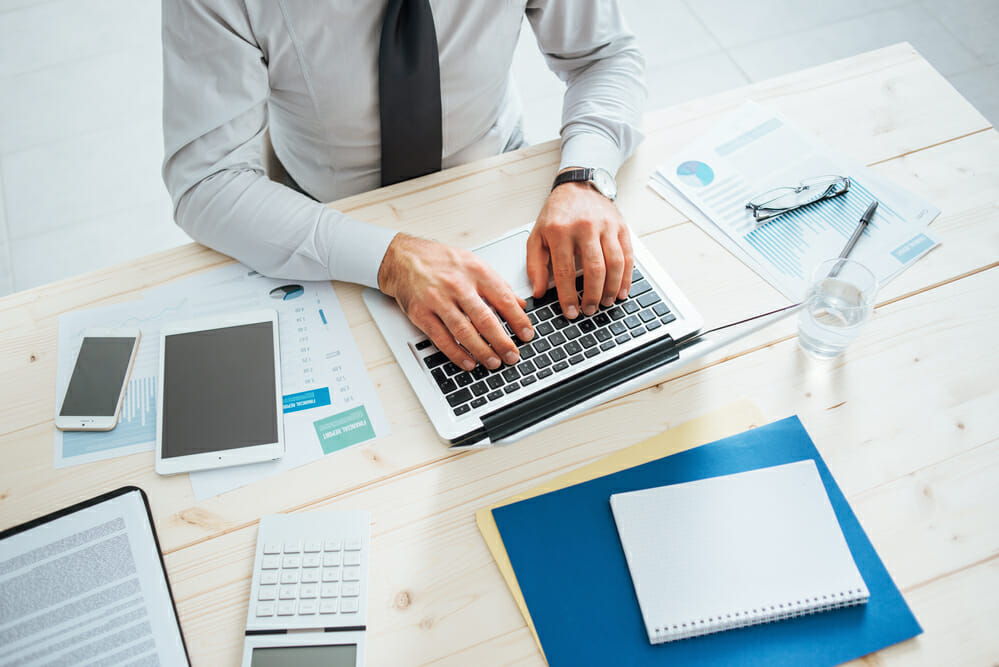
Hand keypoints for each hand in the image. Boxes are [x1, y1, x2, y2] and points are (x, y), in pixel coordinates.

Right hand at [377, 233, 533, 370]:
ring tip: (494, 362)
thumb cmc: (439, 260)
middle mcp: (457, 285)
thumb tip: (520, 304)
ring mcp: (438, 300)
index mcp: (475, 271)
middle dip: (502, 341)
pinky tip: (468, 362)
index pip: (503, 299)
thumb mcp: (473, 263)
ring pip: (464, 331)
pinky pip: (442, 338)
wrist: (402, 257)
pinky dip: (456, 353)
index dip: (518, 320)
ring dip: (482, 350)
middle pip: (485, 319)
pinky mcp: (421, 313)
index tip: (528, 334)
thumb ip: (497, 284)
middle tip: (513, 355)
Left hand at [527, 179, 632, 317]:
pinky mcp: (620, 226)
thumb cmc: (557, 213)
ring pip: (614, 264)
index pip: (564, 272)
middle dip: (593, 296)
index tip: (571, 312)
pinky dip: (627, 277)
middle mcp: (584, 227)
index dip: (568, 296)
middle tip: (590, 310)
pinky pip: (628, 255)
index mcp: (560, 231)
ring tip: (606, 303)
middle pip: (594, 270)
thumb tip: (538, 292)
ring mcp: (605, 226)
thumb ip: (535, 264)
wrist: (578, 186)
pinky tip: (622, 290)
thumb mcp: (537, 235)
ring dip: (612, 288)